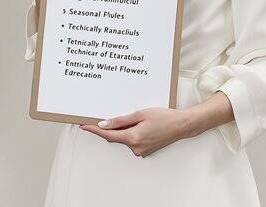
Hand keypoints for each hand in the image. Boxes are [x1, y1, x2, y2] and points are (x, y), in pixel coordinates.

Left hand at [79, 107, 194, 157]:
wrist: (181, 125)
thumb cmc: (164, 117)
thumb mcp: (139, 114)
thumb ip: (120, 120)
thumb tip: (104, 125)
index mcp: (133, 138)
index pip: (108, 135)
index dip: (94, 130)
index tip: (84, 125)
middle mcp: (136, 147)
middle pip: (115, 137)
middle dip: (108, 128)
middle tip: (99, 116)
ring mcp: (141, 150)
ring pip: (123, 138)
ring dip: (121, 130)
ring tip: (130, 117)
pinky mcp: (145, 150)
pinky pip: (131, 140)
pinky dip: (129, 133)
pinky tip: (136, 124)